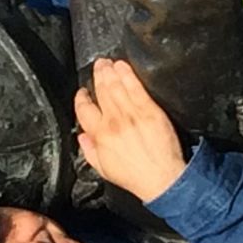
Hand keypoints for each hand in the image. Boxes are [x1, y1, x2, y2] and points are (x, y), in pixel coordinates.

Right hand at [74, 58, 185, 201]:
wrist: (161, 179)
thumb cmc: (133, 177)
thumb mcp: (103, 169)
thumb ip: (89, 151)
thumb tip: (81, 136)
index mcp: (100, 135)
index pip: (84, 110)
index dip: (81, 98)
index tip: (83, 92)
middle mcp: (113, 122)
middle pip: (101, 92)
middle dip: (98, 76)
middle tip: (98, 65)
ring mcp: (132, 114)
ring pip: (116, 87)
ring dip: (110, 71)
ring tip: (107, 63)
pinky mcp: (150, 110)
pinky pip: (136, 88)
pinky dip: (128, 75)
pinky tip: (123, 66)